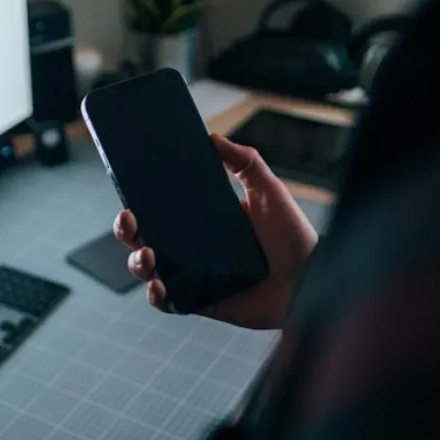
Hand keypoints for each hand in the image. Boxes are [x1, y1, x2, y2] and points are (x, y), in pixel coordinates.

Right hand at [114, 133, 318, 330]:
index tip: (129, 191)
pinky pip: (167, 302)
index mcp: (204, 220)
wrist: (312, 282)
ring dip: (137, 262)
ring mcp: (193, 276)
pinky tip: (158, 285)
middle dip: (127, 230)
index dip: (139, 201)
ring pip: (148, 270)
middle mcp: (192, 248)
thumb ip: (244, 161)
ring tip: (148, 255)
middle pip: (145, 238)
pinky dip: (156, 296)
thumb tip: (210, 136)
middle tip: (129, 220)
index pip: (161, 209)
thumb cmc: (293, 237)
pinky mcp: (199, 302)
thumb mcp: (268, 191)